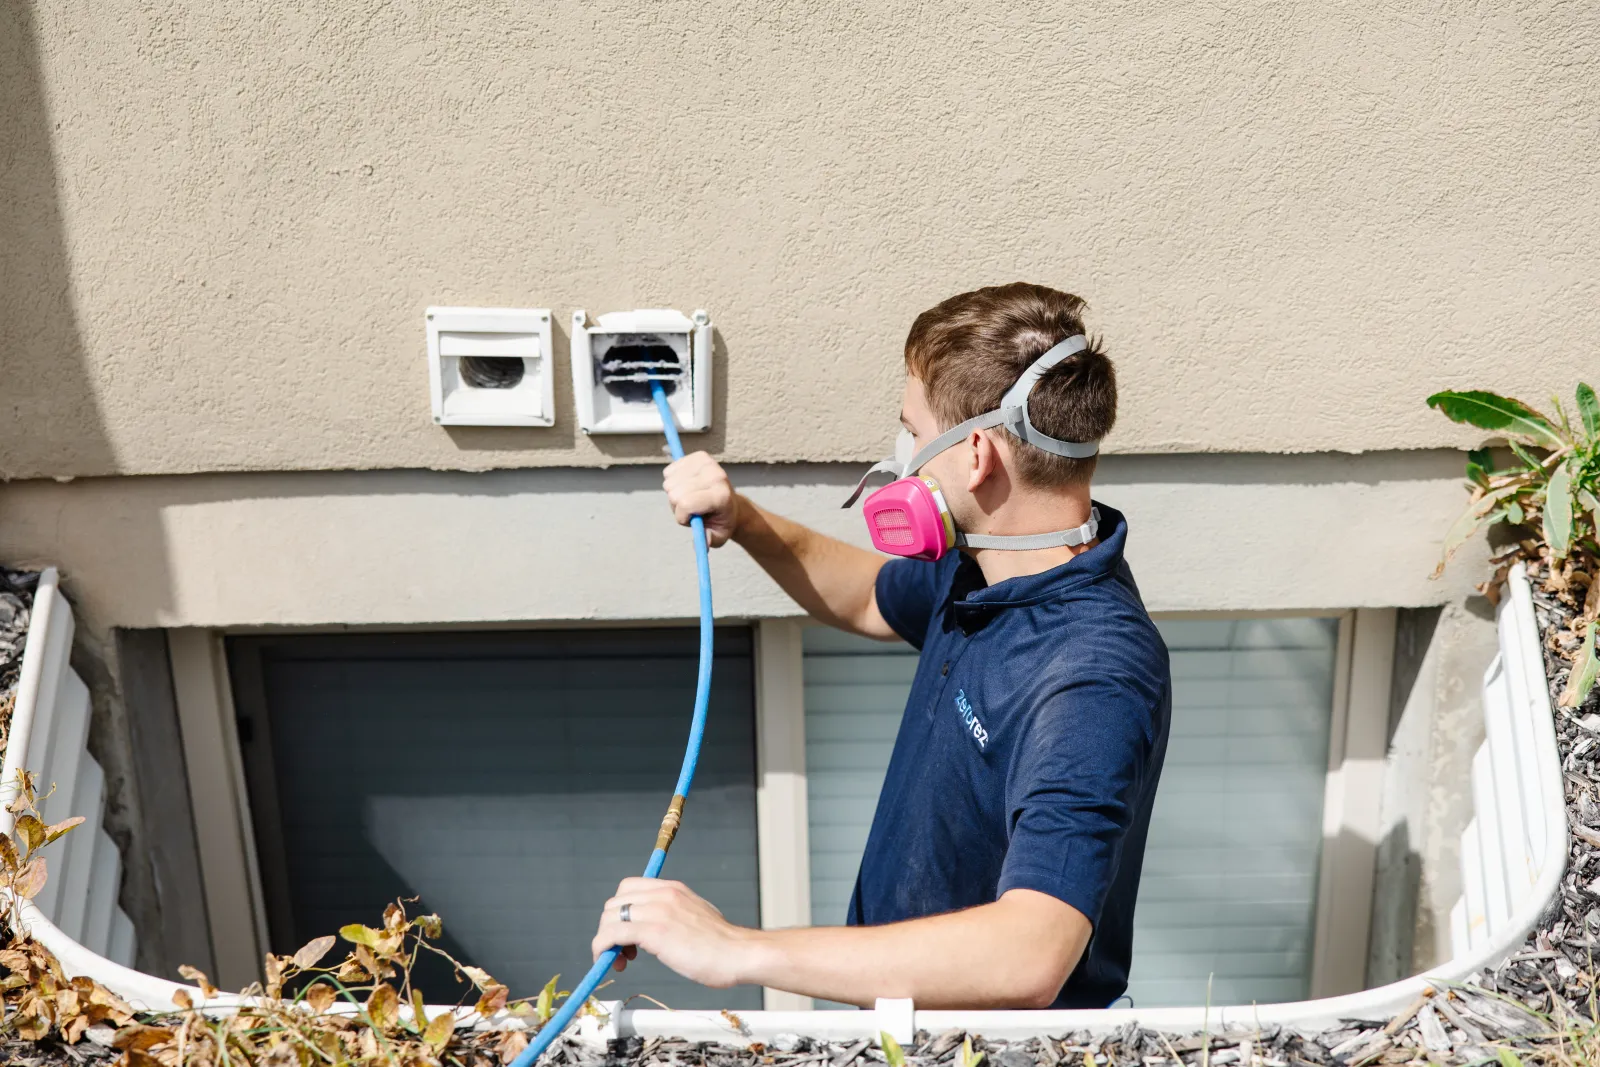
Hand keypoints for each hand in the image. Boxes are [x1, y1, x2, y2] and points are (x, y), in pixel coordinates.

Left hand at [592, 878, 757, 988]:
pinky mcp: (653, 931)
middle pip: (615, 902)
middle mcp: (663, 894)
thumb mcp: (695, 916)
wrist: (738, 954)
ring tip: (622, 960)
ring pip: (609, 917)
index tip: (627, 932)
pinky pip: (612, 934)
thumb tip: (653, 929)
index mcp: (673, 888)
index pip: (629, 887)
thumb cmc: (721, 944)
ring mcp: (657, 911)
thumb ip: (674, 915)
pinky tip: (612, 961)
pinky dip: (602, 947)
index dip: (621, 910)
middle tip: (623, 952)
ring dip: (606, 940)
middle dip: (610, 927)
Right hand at [662, 452, 742, 546]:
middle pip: (675, 493)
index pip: (685, 503)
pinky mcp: (699, 456)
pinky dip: (673, 480)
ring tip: (690, 498)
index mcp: (721, 497)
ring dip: (675, 493)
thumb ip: (709, 540)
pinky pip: (670, 471)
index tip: (691, 520)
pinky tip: (687, 485)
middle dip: (677, 506)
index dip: (682, 516)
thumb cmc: (721, 522)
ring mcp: (708, 464)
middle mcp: (716, 476)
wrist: (731, 504)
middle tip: (692, 509)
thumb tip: (705, 542)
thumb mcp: (718, 537)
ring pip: (669, 482)